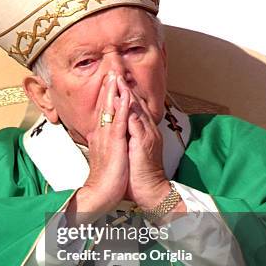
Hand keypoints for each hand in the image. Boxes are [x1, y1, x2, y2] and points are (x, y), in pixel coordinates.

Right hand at [69, 72, 130, 219]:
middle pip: (105, 107)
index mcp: (101, 138)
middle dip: (108, 89)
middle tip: (110, 73)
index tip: (109, 84)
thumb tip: (101, 136)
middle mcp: (101, 135)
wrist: (101, 194)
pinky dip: (121, 109)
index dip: (107, 98)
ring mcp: (107, 139)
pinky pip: (118, 122)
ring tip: (115, 77)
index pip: (103, 113)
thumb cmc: (105, 179)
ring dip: (113, 93)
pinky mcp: (114, 145)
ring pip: (110, 111)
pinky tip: (124, 97)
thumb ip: (103, 144)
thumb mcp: (104, 157)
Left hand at [117, 76, 169, 208]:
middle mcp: (148, 131)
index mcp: (144, 133)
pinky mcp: (143, 142)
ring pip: (137, 109)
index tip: (115, 83)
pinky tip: (121, 99)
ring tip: (117, 79)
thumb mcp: (131, 153)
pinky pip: (136, 121)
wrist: (150, 192)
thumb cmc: (139, 176)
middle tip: (115, 73)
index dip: (125, 95)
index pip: (135, 109)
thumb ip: (126, 140)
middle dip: (125, 88)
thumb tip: (117, 134)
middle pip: (136, 104)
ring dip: (127, 93)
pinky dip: (128, 110)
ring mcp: (147, 135)